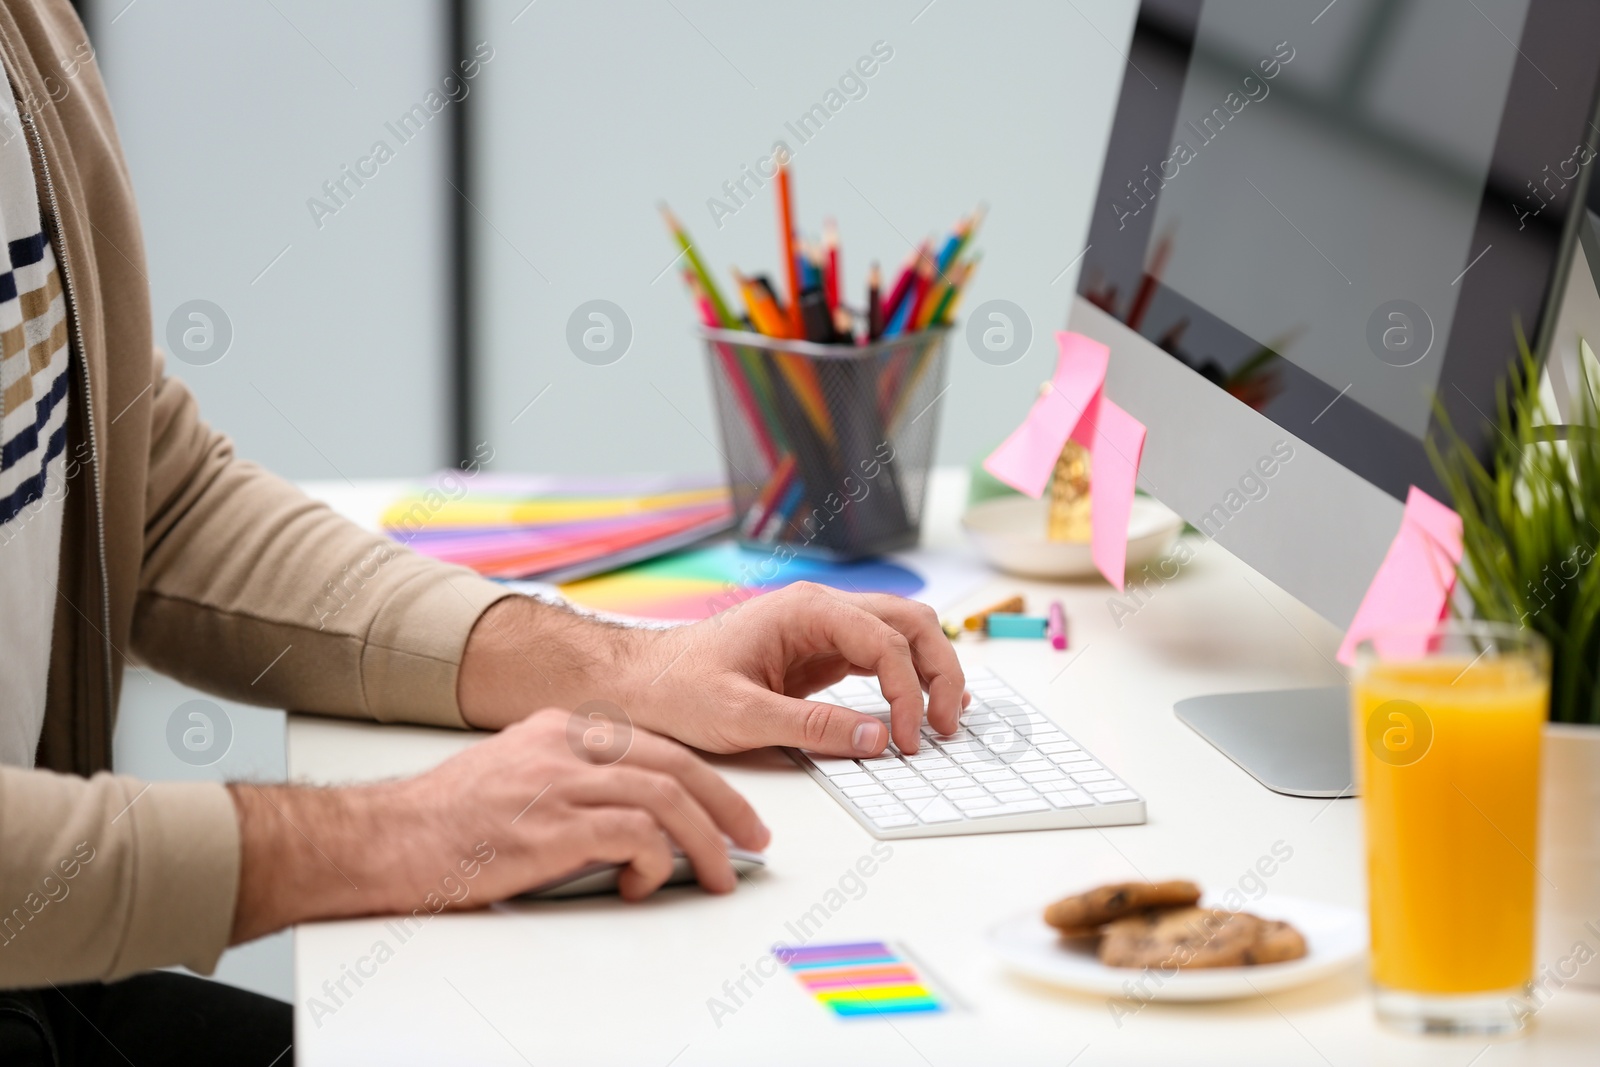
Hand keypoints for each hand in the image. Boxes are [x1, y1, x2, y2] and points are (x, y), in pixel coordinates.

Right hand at [409, 709, 769, 900]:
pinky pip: (632, 836)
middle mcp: (564, 745)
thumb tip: (629, 815)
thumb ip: (570, 778)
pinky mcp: (548, 826)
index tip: (730, 808)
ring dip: (704, 840)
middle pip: (674, 763)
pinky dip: (655, 862)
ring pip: (664, 796)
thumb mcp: (515, 773)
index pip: (655, 744)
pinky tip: (644, 884)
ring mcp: (557, 782)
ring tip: (718, 873)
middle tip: (752, 838)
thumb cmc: (443, 819)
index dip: (704, 778)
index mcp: (559, 728)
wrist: (383, 838)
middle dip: (725, 804)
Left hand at [626, 582, 967, 758]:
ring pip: (902, 635)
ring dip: (929, 673)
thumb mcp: (741, 715)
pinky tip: (919, 709)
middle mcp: (821, 610)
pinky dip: (906, 681)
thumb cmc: (678, 687)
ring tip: (943, 723)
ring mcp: (823, 630)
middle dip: (938, 671)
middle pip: (909, 623)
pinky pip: (879, 658)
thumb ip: (811, 726)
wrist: (641, 681)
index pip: (884, 640)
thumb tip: (876, 738)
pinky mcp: (820, 655)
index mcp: (805, 609)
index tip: (908, 738)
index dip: (907, 691)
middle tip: (946, 727)